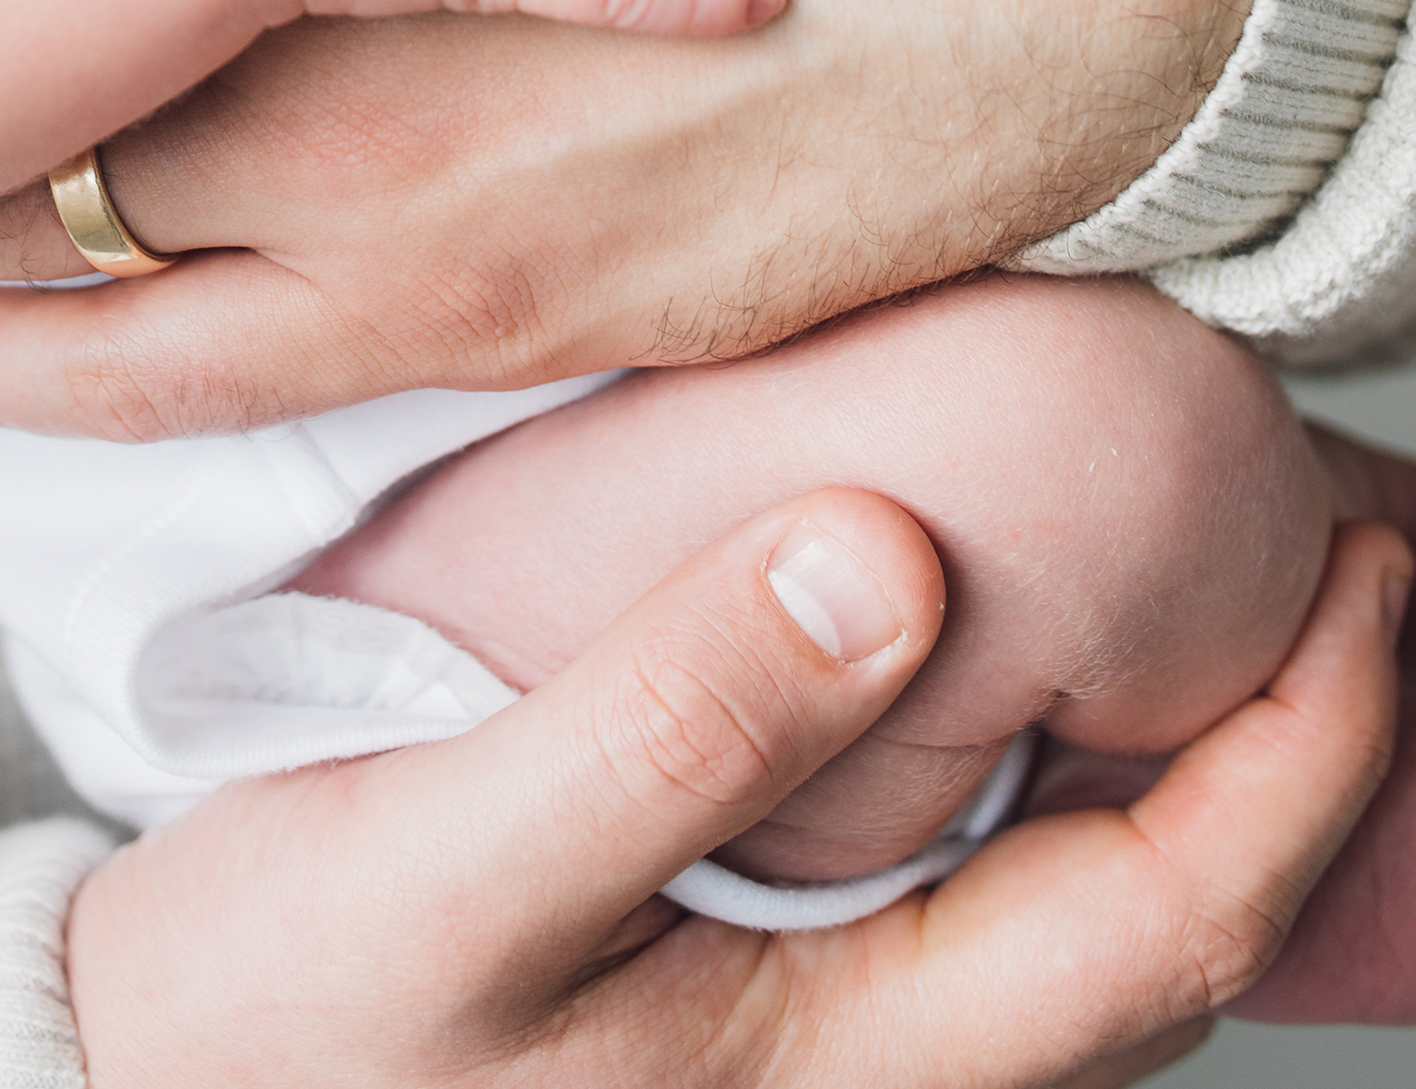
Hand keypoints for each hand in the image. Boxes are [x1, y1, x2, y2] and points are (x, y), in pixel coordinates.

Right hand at [64, 488, 1408, 1088]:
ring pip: (1083, 918)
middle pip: (1163, 929)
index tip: (1370, 571)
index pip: (1165, 915)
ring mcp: (814, 1047)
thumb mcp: (454, 865)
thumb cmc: (284, 1004)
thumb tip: (896, 555)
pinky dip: (1056, 771)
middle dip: (1300, 758)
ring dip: (1191, 762)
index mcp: (846, 1070)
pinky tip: (1030, 669)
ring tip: (1240, 598)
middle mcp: (867, 1078)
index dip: (1307, 749)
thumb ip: (670, 723)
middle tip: (1354, 557)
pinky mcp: (749, 990)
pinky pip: (975, 888)